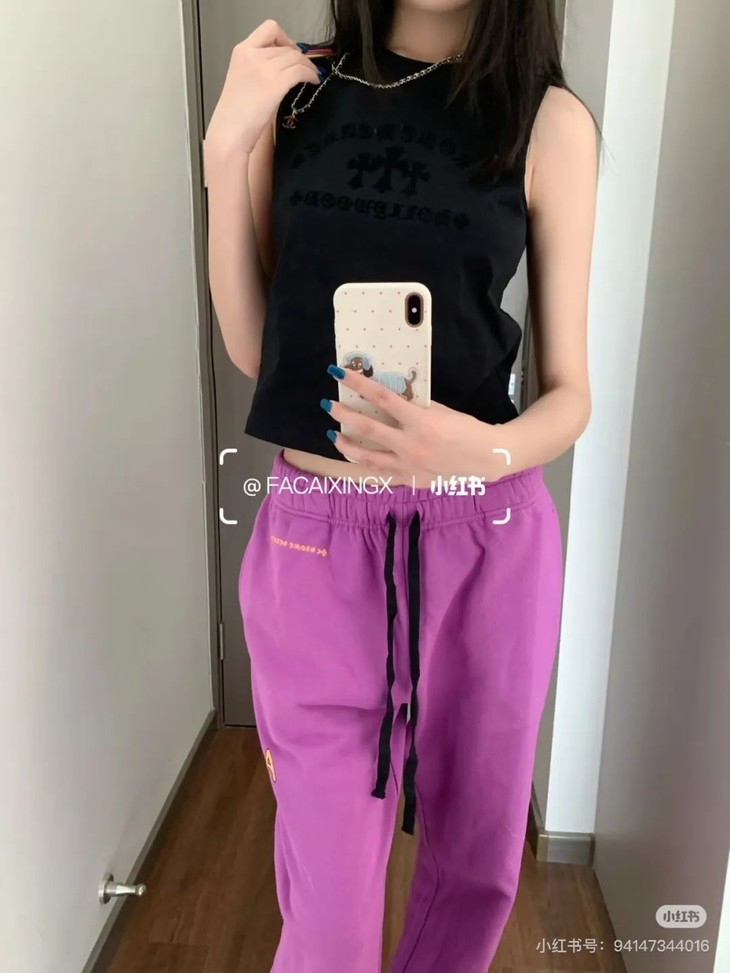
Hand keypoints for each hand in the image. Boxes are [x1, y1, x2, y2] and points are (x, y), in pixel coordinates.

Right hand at [204, 19, 320, 159]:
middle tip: (306, 69)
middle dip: (299, 57)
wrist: (230, 132)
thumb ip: (260, 67)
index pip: (269, 29)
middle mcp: (252, 55)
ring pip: (296, 57)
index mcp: (242, 51)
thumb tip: (286, 64)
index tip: (290, 51)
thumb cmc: (236, 114)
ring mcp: (264, 69)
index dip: (285, 38)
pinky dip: (310, 74)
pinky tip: (312, 81)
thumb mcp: (244, 79)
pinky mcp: (275, 84)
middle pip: (286, 47)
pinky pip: (300, 71)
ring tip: (312, 76)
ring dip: (308, 65)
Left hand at [323, 366, 513, 483]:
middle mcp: (411, 445)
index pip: (382, 398)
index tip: (339, 374)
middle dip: (344, 416)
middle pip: (368, 429)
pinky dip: (365, 465)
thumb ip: (416, 406)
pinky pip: (381, 473)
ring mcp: (408, 466)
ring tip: (333, 435)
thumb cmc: (466, 429)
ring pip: (367, 457)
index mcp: (421, 422)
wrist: (487, 458)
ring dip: (347, 445)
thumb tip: (390, 398)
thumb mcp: (442, 411)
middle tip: (329, 405)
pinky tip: (354, 458)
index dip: (358, 384)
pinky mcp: (410, 480)